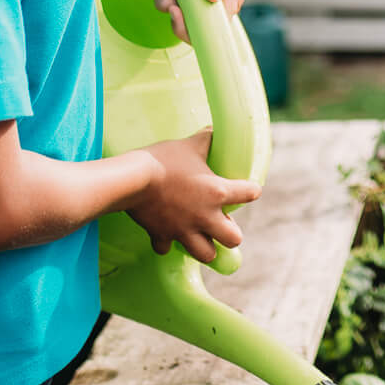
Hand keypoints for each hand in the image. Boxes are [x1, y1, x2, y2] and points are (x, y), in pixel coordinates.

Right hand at [120, 128, 260, 264]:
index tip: (248, 189)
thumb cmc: (164, 159)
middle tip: (222, 223)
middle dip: (231, 234)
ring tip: (201, 236)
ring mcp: (184, 230)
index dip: (251, 190)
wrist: (132, 179)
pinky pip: (167, 248)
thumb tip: (214, 129)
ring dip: (206, 247)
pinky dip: (167, 243)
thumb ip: (206, 139)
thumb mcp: (190, 145)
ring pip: (206, 254)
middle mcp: (206, 216)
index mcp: (218, 192)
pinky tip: (167, 233)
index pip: (250, 193)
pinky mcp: (162, 235)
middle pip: (234, 240)